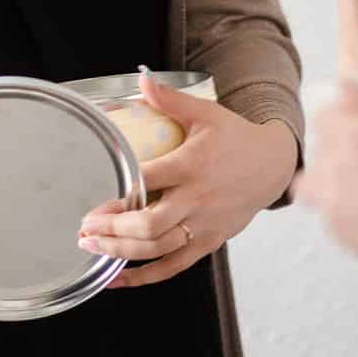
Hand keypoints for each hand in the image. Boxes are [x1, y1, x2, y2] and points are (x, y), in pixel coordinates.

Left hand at [76, 74, 297, 287]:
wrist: (273, 166)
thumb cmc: (235, 138)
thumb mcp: (205, 112)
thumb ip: (170, 99)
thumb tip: (141, 78)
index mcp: (192, 166)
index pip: (149, 181)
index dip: (119, 194)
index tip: (92, 199)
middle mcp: (197, 200)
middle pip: (151, 224)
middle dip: (112, 230)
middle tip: (84, 228)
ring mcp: (204, 225)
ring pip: (158, 249)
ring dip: (120, 252)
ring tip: (90, 247)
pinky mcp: (208, 242)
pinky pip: (173, 266)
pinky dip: (143, 277)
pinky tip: (116, 278)